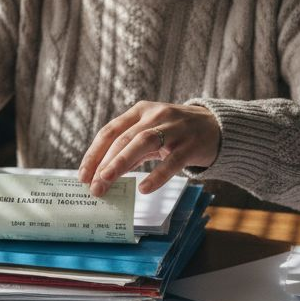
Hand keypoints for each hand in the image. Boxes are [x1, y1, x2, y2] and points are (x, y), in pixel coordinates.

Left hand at [77, 101, 220, 196]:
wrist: (216, 127)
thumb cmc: (176, 133)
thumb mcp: (151, 134)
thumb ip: (129, 150)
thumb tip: (103, 174)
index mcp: (140, 111)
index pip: (110, 131)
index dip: (94, 153)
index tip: (83, 175)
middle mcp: (155, 115)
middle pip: (123, 138)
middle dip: (104, 163)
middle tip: (93, 186)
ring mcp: (174, 128)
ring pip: (143, 143)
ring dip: (121, 162)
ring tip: (107, 181)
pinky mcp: (191, 144)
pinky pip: (172, 161)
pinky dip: (156, 175)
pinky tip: (143, 188)